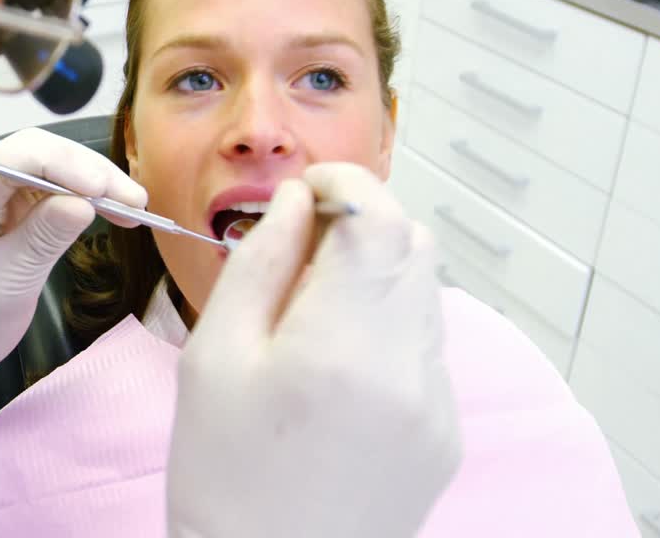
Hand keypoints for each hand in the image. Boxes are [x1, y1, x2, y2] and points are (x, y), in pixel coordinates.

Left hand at [0, 128, 146, 407]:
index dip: (62, 165)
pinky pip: (53, 186)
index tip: (102, 188)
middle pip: (37, 153)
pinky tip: (113, 208)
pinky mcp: (10, 202)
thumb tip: (84, 203)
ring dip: (94, 182)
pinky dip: (84, 196)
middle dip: (87, 171)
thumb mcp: (11, 283)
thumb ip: (45, 237)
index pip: (12, 159)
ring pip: (51, 165)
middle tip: (133, 200)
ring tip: (134, 207)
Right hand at [166, 164, 460, 537]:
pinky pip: (425, 344)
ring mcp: (438, 404)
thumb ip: (259, 263)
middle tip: (297, 256)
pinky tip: (335, 368)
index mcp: (342, 345)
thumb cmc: (221, 476)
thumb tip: (294, 201)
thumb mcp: (213, 358)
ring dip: (375, 275)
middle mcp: (408, 369)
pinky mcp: (446, 431)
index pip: (377, 215)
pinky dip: (387, 327)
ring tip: (310, 318)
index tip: (304, 192)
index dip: (341, 183)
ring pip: (424, 290)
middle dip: (359, 225)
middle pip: (413, 242)